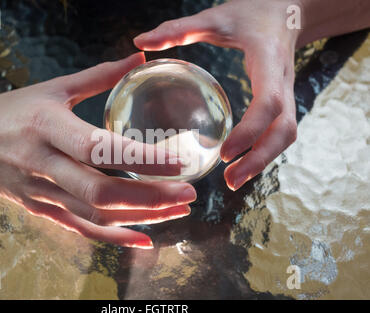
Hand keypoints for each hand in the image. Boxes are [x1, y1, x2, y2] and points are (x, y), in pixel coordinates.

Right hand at [0, 53, 196, 247]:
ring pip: (95, 215)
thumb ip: (99, 76)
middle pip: (101, 191)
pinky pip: (81, 229)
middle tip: (189, 194)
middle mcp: (44, 164)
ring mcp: (41, 193)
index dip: (141, 160)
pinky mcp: (40, 210)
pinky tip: (143, 239)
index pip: (100, 148)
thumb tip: (137, 59)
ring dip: (141, 216)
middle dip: (150, 197)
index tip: (180, 161)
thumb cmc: (12, 110)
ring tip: (177, 211)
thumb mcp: (53, 88)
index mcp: (48, 127)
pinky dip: (114, 237)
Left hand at [134, 0, 299, 189]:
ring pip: (286, 135)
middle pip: (284, 130)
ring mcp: (287, 93)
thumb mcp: (216, 17)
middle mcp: (283, 82)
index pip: (268, 103)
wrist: (287, 10)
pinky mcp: (282, 100)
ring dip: (264, 161)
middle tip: (230, 181)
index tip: (224, 152)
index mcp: (269, 61)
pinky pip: (279, 131)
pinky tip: (241, 162)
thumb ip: (180, 29)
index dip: (250, 132)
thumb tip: (140, 41)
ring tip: (234, 180)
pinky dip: (263, 151)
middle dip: (260, 160)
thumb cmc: (250, 12)